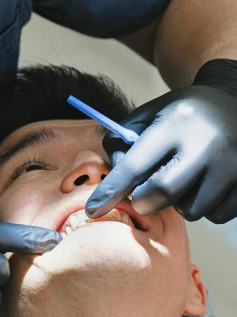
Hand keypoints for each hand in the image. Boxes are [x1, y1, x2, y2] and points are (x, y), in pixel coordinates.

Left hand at [86, 59, 236, 223]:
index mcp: (177, 123)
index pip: (136, 165)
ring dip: (179, 203)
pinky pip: (217, 215)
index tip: (94, 208)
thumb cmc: (183, 113)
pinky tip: (205, 187)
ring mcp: (233, 164)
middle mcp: (208, 143)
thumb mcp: (150, 113)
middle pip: (163, 193)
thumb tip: (113, 178)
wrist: (235, 102)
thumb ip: (124, 140)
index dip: (111, 190)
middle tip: (141, 196)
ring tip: (183, 181)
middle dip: (144, 201)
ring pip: (192, 209)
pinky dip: (206, 208)